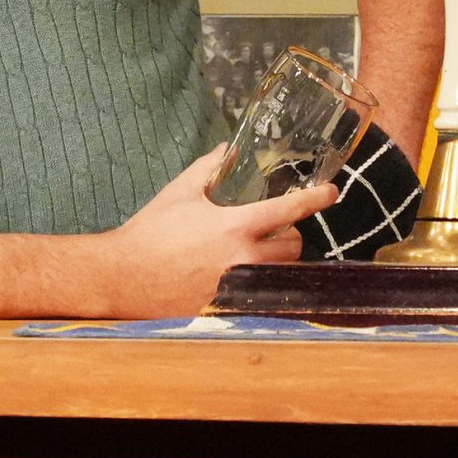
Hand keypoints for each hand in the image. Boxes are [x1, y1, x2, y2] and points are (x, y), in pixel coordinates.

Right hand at [91, 149, 337, 319]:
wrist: (125, 275)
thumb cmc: (151, 231)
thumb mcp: (180, 192)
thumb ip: (209, 168)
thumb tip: (228, 149)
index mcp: (235, 225)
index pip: (289, 210)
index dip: (315, 199)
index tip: (332, 193)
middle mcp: (243, 258)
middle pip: (293, 248)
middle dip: (289, 238)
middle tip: (274, 233)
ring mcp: (237, 287)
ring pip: (280, 275)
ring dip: (276, 263)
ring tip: (257, 255)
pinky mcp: (228, 308)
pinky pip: (259, 297)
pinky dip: (257, 286)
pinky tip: (241, 279)